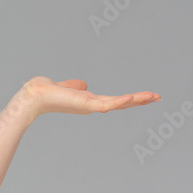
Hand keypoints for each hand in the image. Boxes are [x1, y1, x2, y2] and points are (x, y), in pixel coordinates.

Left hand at [22, 76, 160, 117]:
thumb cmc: (46, 91)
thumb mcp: (66, 87)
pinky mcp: (85, 105)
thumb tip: (83, 85)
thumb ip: (75, 86)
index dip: (130, 99)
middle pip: (121, 103)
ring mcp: (90, 106)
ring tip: (153, 96)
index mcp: (89, 101)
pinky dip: (119, 102)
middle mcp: (92, 105)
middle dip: (140, 101)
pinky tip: (131, 98)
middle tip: (159, 97)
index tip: (147, 96)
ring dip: (136, 101)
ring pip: (118, 104)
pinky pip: (106, 105)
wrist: (34, 95)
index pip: (115, 100)